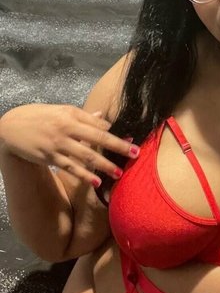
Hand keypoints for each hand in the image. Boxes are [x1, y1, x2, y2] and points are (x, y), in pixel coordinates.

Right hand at [0, 103, 138, 187]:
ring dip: (104, 165)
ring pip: (85, 156)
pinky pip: (70, 168)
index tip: (132, 140)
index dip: (115, 134)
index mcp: (71, 116)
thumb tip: (106, 120)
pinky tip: (96, 182)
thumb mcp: (62, 110)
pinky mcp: (50, 158)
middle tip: (135, 154)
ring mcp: (58, 145)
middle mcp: (66, 130)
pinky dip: (84, 175)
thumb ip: (84, 117)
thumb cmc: (40, 116)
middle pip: (96, 140)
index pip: (98, 126)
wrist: (10, 128)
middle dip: (117, 148)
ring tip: (119, 173)